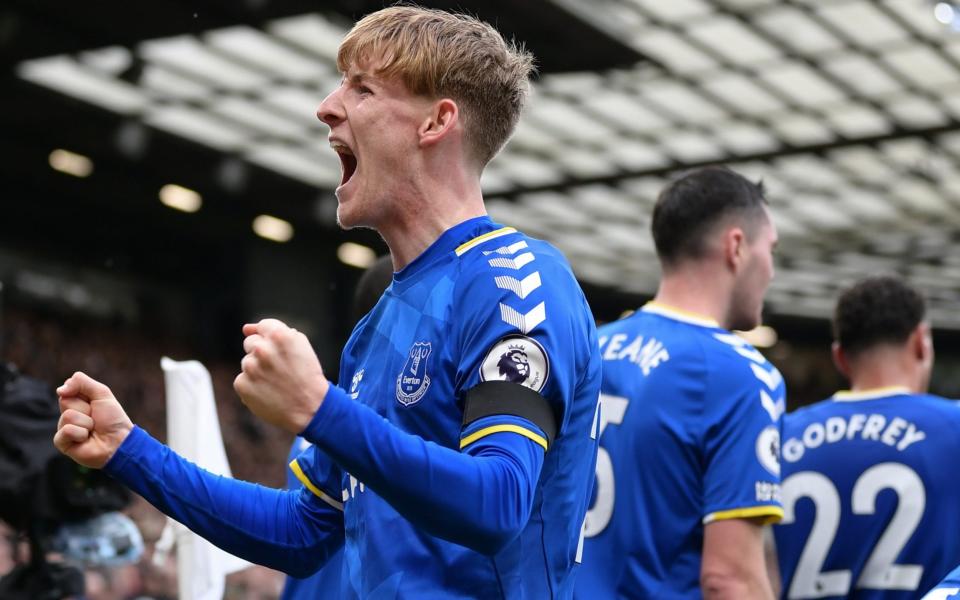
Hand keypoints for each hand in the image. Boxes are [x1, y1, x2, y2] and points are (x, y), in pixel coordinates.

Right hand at [53, 372, 133, 468]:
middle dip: (86, 408)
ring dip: (86, 422)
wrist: (119, 442)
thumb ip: (81, 382)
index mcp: (77, 401)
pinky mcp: (62, 442)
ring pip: (68, 416)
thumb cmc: (113, 419)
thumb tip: (59, 390)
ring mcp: (64, 428)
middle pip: (66, 401)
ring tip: (92, 430)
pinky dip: (81, 434)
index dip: (84, 394)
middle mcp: (68, 413)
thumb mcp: (101, 393)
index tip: (96, 403)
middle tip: (95, 417)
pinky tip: (85, 439)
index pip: (68, 389)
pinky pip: (66, 431)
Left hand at [234, 318, 328, 432]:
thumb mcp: (301, 347)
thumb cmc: (307, 376)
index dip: (269, 337)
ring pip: (247, 363)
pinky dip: (252, 386)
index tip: (275, 349)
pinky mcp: (242, 384)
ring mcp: (250, 367)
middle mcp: (262, 349)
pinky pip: (242, 380)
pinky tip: (268, 392)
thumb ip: (278, 332)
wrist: (310, 408)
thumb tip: (247, 329)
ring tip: (276, 383)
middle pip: (251, 343)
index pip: (263, 326)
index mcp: (279, 336)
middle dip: (261, 353)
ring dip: (257, 370)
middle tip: (278, 369)